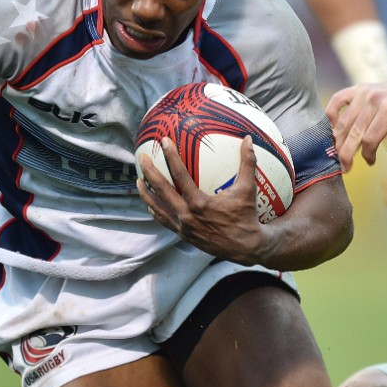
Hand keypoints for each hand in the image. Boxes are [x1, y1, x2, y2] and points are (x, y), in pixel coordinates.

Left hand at [136, 136, 267, 264]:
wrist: (246, 247)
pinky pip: (164, 221)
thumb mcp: (248, 189)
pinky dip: (156, 211)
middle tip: (142, 158)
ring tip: (138, 181)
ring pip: (157, 208)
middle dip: (149, 172)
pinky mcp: (183, 235)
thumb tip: (248, 139)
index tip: (164, 141)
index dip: (171, 156)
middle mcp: (187, 215)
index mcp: (199, 203)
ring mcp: (183, 227)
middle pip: (161, 190)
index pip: (180, 175)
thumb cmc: (247, 216)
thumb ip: (248, 162)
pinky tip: (150, 204)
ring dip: (146, 193)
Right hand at [325, 81, 386, 172]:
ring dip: (338, 140)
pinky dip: (330, 113)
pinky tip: (331, 128)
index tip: (370, 163)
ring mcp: (365, 91)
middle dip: (346, 153)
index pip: (369, 139)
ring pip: (343, 121)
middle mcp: (375, 98)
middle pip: (353, 132)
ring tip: (338, 153)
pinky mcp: (358, 88)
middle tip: (344, 167)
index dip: (367, 155)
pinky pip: (337, 100)